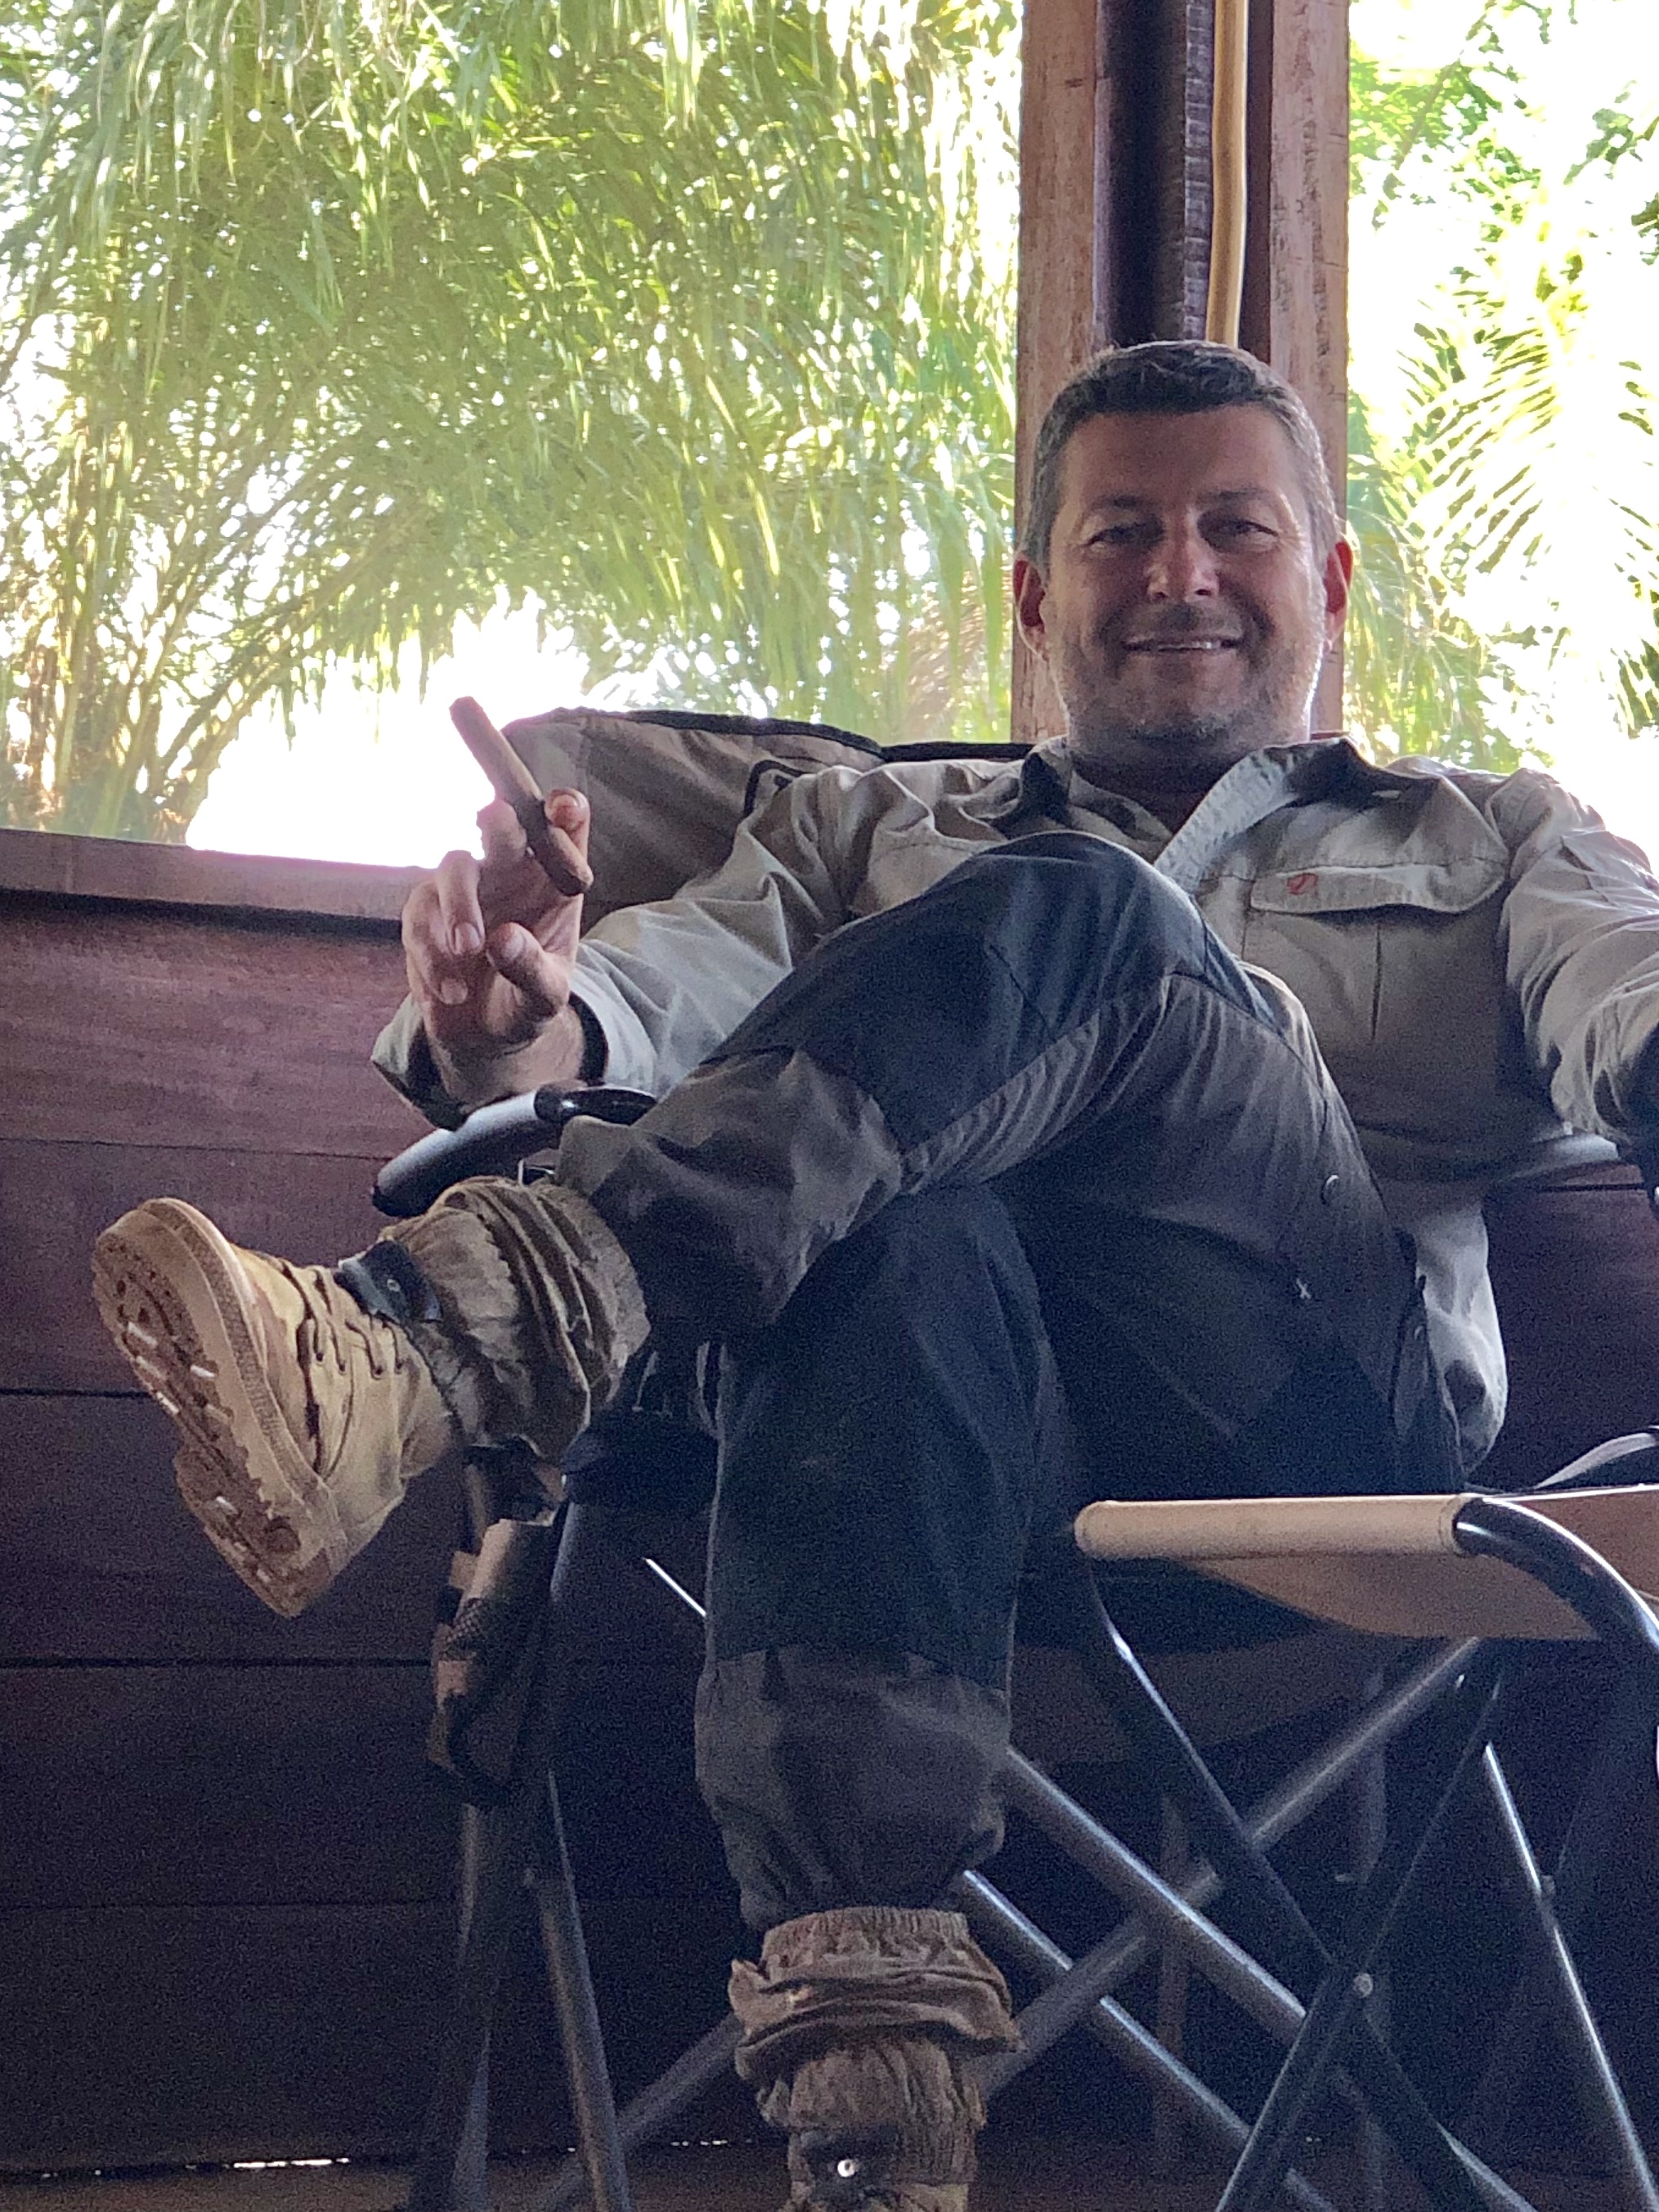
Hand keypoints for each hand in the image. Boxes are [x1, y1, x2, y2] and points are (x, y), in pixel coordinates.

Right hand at [402, 788, 592, 1099]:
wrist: (484, 1034)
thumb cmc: (527, 999)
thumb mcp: (544, 995)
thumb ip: (531, 968)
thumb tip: (502, 940)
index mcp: (552, 880)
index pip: (565, 830)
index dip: (565, 810)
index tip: (563, 808)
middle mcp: (508, 870)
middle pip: (502, 827)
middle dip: (498, 818)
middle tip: (494, 816)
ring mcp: (463, 886)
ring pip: (453, 867)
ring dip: (459, 906)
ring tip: (469, 950)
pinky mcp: (424, 912)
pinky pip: (420, 918)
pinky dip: (433, 956)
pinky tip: (451, 992)